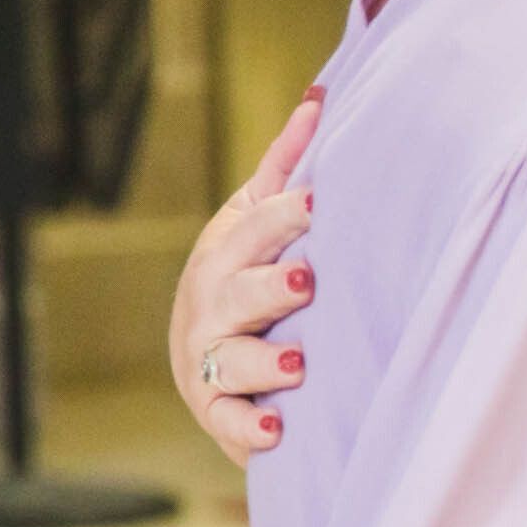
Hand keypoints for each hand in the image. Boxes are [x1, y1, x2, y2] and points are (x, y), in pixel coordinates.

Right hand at [172, 93, 321, 464]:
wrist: (205, 354)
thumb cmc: (246, 272)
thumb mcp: (257, 217)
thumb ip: (288, 166)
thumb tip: (319, 96)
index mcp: (227, 252)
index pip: (254, 230)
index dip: (286, 216)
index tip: (321, 203)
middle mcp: (211, 305)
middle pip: (236, 293)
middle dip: (269, 287)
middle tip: (306, 281)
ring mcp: (209, 358)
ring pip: (230, 360)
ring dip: (263, 362)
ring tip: (297, 364)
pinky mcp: (216, 410)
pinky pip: (228, 423)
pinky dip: (249, 430)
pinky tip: (278, 430)